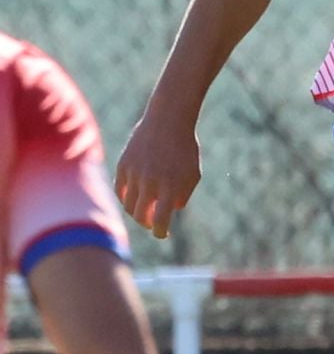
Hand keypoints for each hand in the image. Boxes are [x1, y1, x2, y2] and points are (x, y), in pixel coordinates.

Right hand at [115, 108, 200, 238]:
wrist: (168, 119)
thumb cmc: (185, 149)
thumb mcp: (192, 174)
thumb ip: (182, 195)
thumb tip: (170, 210)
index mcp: (169, 187)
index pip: (159, 221)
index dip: (160, 232)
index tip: (162, 233)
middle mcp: (149, 183)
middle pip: (141, 217)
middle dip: (148, 223)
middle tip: (153, 222)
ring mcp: (134, 174)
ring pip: (129, 205)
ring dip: (136, 212)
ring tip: (144, 210)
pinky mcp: (123, 165)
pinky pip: (120, 190)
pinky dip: (126, 198)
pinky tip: (134, 198)